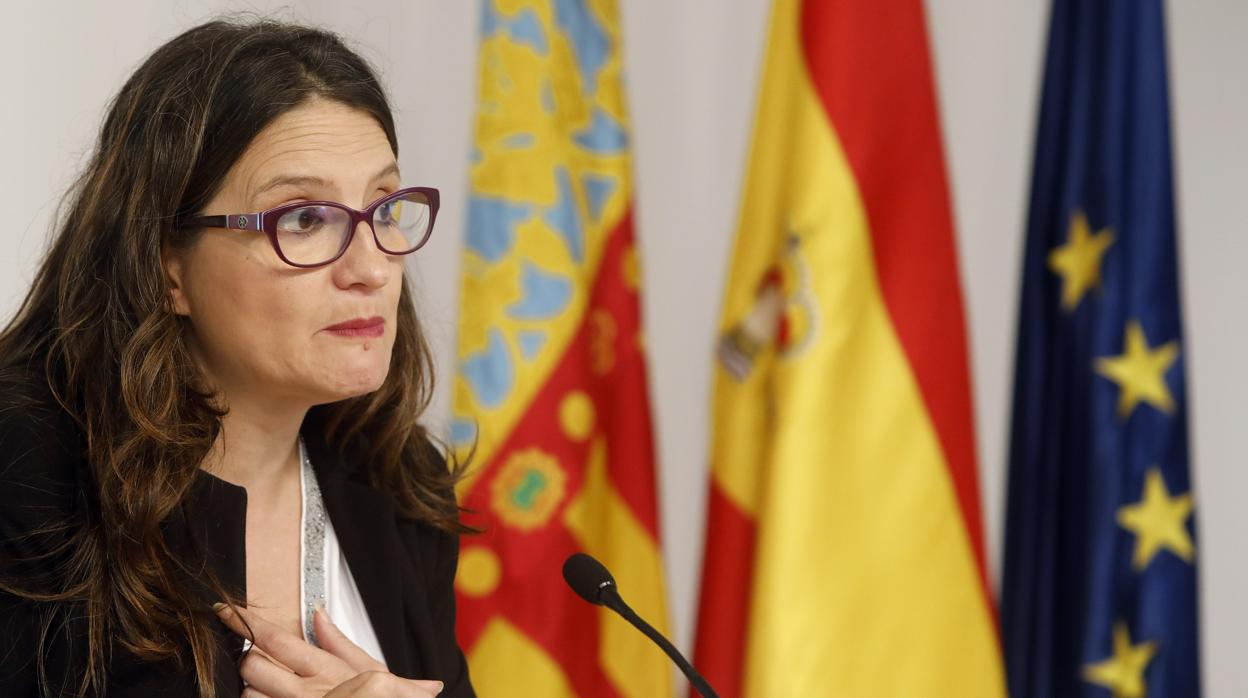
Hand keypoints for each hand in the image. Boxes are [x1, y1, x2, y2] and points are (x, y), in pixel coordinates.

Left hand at [215, 602, 443, 696]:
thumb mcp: (371, 671)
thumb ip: (340, 642)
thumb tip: (319, 613)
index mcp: (324, 670)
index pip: (273, 638)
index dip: (244, 622)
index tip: (226, 611)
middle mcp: (303, 694)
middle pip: (251, 665)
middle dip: (248, 658)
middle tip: (257, 657)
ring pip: (248, 694)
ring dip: (252, 689)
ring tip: (269, 687)